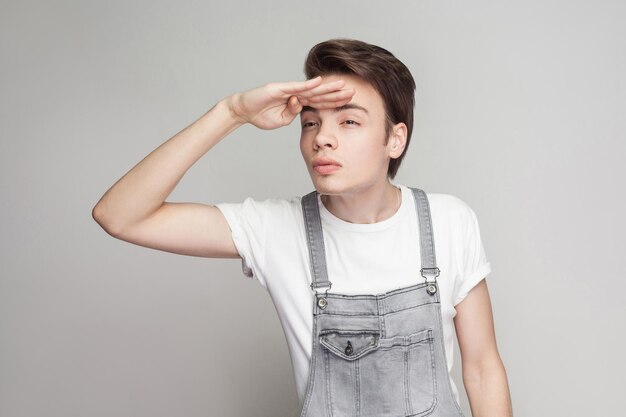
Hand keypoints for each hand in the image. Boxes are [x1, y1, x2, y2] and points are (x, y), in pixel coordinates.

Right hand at [227, 76, 354, 129]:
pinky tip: (320, 82)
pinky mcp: (278, 88)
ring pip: (311, 89)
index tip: (349, 102)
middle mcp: (295, 94)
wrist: (243, 110)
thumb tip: (301, 107)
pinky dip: (308, 84)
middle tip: (353, 91)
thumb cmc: (260, 115)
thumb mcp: (281, 120)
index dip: (334, 102)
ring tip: (342, 85)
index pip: (319, 102)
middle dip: (336, 93)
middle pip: (319, 93)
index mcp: (297, 102)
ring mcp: (287, 90)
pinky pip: (296, 87)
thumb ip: (293, 113)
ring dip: (327, 87)